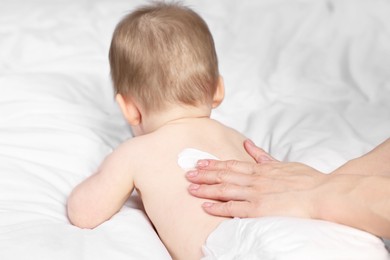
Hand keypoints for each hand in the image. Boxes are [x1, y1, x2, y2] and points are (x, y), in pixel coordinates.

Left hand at [186, 140, 326, 217]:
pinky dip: (218, 207)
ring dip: (205, 188)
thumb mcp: (284, 163)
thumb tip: (249, 145)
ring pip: (225, 189)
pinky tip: (205, 206)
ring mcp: (255, 194)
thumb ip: (264, 156)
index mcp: (261, 169)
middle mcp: (255, 179)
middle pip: (224, 174)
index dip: (214, 164)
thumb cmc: (307, 180)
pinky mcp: (259, 209)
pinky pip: (234, 208)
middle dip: (204, 174)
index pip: (231, 164)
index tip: (200, 163)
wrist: (323, 194)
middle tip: (188, 173)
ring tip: (190, 187)